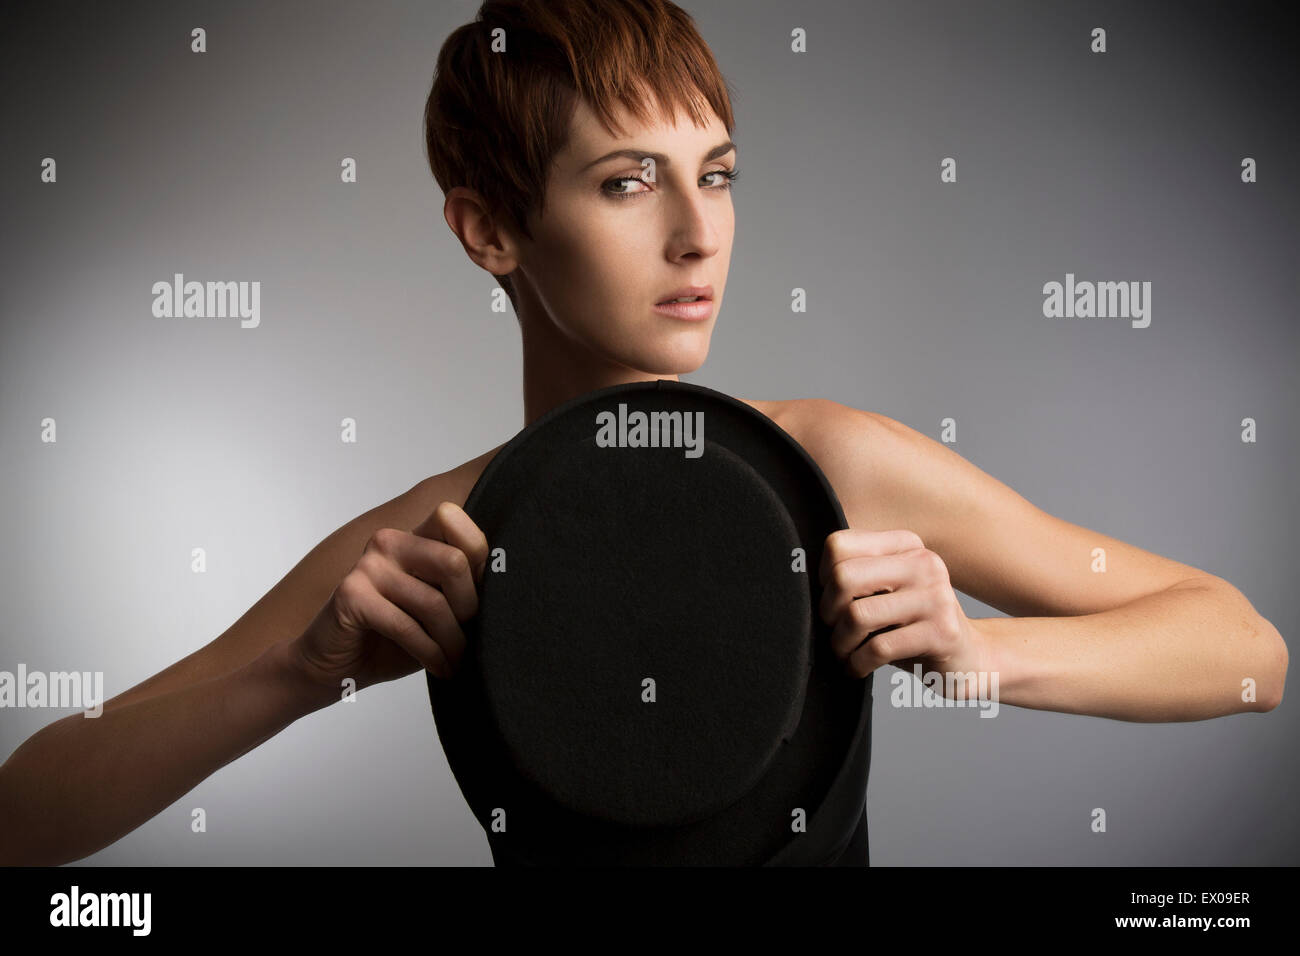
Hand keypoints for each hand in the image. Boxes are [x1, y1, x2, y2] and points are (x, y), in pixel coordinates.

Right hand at [288, 501, 488, 692]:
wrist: (331, 666)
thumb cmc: (390, 638)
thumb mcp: (435, 609)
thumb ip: (460, 588)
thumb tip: (509, 586)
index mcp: (411, 537)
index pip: (455, 520)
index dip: (478, 559)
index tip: (478, 598)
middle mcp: (388, 542)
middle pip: (454, 562)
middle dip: (469, 607)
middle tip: (470, 637)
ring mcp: (368, 565)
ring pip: (434, 602)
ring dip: (452, 642)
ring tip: (456, 661)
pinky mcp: (351, 595)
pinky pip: (407, 626)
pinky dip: (430, 654)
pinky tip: (439, 668)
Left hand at [818, 529, 989, 693]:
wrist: (971, 659)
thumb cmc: (914, 626)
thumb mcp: (888, 592)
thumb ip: (857, 577)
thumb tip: (799, 580)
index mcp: (906, 545)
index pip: (838, 546)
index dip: (822, 578)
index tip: (831, 602)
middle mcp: (924, 563)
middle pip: (843, 577)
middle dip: (827, 612)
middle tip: (833, 631)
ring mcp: (936, 596)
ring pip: (857, 616)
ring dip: (841, 644)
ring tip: (845, 653)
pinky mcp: (942, 632)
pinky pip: (878, 647)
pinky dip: (858, 663)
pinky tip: (859, 668)